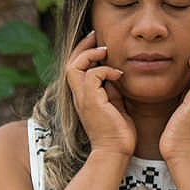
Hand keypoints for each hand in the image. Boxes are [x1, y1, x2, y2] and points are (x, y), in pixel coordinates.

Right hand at [65, 30, 137, 157]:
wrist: (115, 153)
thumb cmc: (118, 134)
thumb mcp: (116, 105)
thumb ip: (112, 89)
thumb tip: (115, 75)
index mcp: (83, 97)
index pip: (75, 69)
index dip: (83, 52)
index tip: (98, 43)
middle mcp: (79, 97)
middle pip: (69, 63)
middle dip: (82, 46)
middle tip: (97, 37)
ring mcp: (83, 99)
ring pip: (75, 66)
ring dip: (92, 55)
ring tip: (106, 52)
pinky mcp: (91, 102)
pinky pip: (92, 75)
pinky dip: (105, 70)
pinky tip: (119, 75)